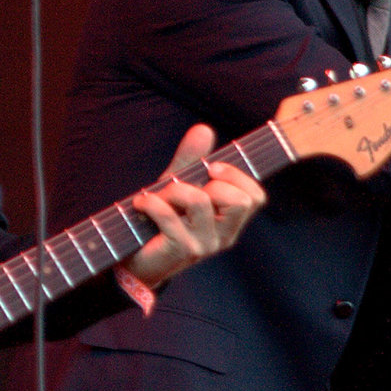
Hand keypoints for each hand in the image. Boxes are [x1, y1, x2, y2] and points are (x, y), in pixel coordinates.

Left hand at [125, 124, 266, 288]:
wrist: (133, 261)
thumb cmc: (159, 221)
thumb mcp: (178, 186)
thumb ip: (192, 160)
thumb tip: (204, 128)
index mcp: (230, 222)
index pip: (256, 197)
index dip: (237, 175)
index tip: (212, 168)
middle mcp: (224, 237)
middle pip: (240, 200)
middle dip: (208, 183)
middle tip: (181, 186)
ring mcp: (205, 246)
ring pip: (201, 201)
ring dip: (174, 190)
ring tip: (157, 195)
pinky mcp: (181, 250)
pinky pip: (170, 216)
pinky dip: (151, 203)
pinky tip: (141, 204)